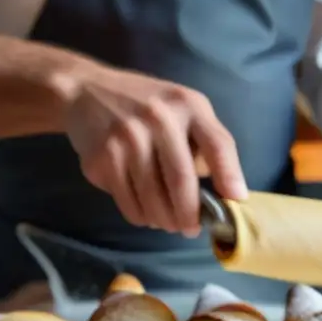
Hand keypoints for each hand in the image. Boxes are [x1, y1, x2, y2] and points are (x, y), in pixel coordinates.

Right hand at [63, 69, 246, 236]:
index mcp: (187, 105)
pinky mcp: (102, 158)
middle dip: (190, 215)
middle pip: (182, 182)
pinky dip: (141, 216)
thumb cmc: (148, 106)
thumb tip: (226, 193)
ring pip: (153, 199)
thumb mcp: (183, 109)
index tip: (236, 200)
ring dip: (165, 220)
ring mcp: (127, 138)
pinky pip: (129, 203)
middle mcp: (158, 119)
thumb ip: (206, 141)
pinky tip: (145, 212)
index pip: (217, 144)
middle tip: (191, 229)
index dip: (229, 175)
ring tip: (169, 223)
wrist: (85, 91)